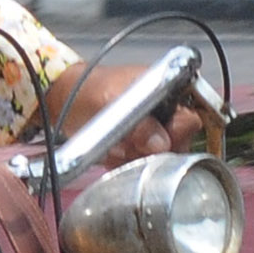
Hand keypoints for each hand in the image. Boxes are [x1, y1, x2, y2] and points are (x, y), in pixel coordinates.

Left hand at [40, 60, 213, 163]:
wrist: (64, 102)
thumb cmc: (86, 91)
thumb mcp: (109, 101)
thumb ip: (138, 122)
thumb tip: (161, 144)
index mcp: (167, 89)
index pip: (189, 122)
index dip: (173, 136)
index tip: (150, 142)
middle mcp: (166, 110)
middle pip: (177, 145)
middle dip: (149, 151)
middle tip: (125, 143)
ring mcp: (154, 129)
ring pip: (159, 158)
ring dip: (135, 158)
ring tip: (115, 145)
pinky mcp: (140, 144)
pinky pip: (143, 163)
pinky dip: (127, 163)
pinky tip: (112, 152)